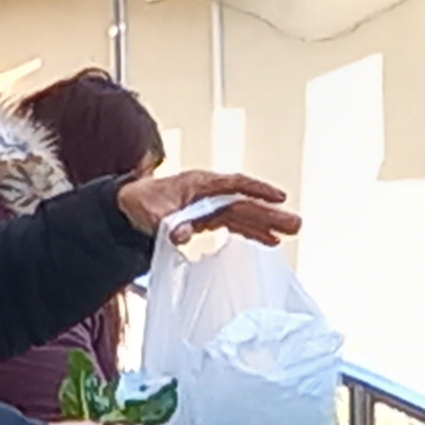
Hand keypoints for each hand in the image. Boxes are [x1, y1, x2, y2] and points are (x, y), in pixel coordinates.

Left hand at [119, 168, 300, 243]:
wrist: (128, 208)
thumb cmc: (140, 204)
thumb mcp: (152, 214)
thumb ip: (169, 225)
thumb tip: (182, 236)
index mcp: (200, 184)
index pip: (235, 184)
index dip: (257, 190)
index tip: (279, 197)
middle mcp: (210, 193)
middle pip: (246, 202)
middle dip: (271, 213)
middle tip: (296, 223)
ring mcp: (211, 206)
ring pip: (244, 214)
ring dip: (267, 224)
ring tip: (291, 232)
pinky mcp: (209, 219)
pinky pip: (235, 225)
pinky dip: (252, 233)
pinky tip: (270, 241)